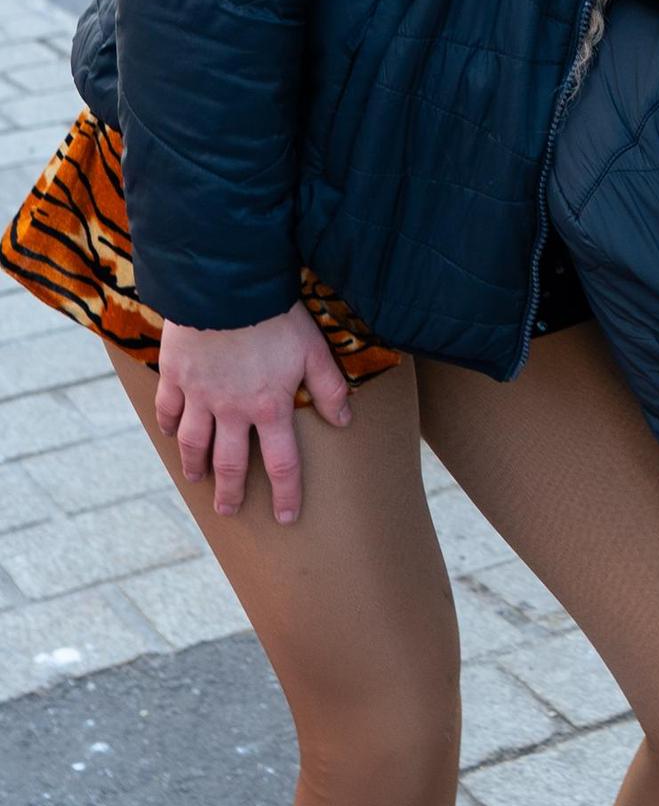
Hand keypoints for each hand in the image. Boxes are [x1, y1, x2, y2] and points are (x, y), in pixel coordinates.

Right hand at [155, 304, 351, 526]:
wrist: (227, 287)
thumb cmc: (276, 316)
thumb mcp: (314, 350)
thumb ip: (329, 388)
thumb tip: (345, 421)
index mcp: (269, 408)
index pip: (282, 463)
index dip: (286, 494)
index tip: (286, 518)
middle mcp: (231, 410)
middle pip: (230, 462)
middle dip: (231, 491)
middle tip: (228, 510)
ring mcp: (199, 394)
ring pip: (194, 442)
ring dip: (195, 464)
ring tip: (196, 479)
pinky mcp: (175, 374)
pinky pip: (168, 408)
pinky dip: (167, 424)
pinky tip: (169, 434)